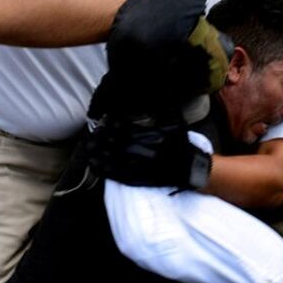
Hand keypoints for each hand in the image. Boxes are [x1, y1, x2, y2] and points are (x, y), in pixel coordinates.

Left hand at [81, 118, 209, 189]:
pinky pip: (120, 175)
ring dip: (100, 154)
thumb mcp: (175, 127)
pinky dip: (106, 170)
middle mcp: (147, 151)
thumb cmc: (183, 147)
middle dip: (103, 140)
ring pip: (116, 160)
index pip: (128, 129)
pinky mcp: (141, 179)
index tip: (103, 123)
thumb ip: (160, 117)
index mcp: (154, 136)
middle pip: (119, 144)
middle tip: (91, 136)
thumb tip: (151, 103)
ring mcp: (143, 167)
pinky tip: (95, 166)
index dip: (113, 126)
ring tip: (89, 149)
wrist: (192, 170)